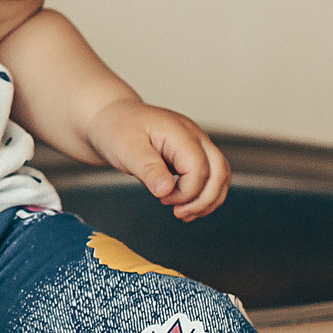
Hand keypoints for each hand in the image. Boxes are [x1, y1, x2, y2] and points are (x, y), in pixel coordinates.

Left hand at [87, 99, 229, 221]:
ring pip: (220, 175)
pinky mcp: (192, 154)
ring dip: (208, 199)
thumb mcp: (126, 149)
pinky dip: (203, 194)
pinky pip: (210, 176)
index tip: (162, 198)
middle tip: (179, 214)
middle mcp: (194, 136)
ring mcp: (196, 144)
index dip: (186, 192)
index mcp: (179, 132)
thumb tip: (166, 191)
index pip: (199, 168)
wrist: (111, 118)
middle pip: (219, 171)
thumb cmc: (117, 129)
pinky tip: (186, 206)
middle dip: (204, 199)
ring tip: (184, 214)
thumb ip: (148, 169)